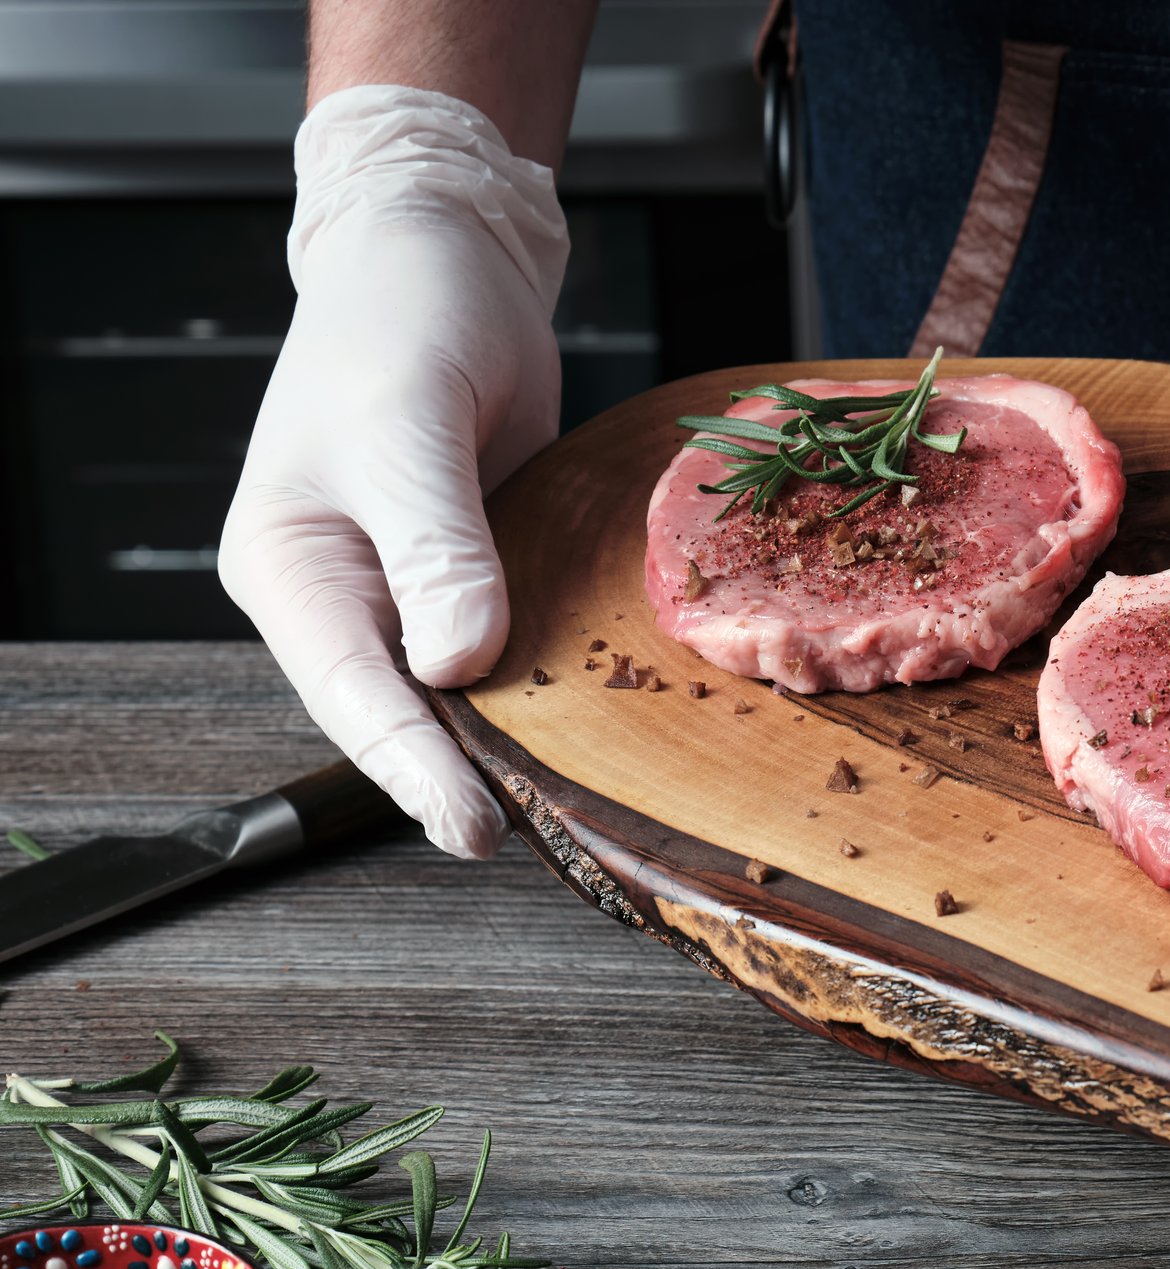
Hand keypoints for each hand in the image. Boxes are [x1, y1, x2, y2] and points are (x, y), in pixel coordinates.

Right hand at [220, 86, 569, 858]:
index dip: (415, 769)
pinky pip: (515, 645)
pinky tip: (606, 721)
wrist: (449, 260)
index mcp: (292, 570)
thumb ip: (436, 545)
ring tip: (574, 805)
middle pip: (406, 712)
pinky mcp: (482, 575)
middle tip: (538, 836)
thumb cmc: (401, 319)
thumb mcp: (408, 423)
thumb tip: (457, 661)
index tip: (474, 827)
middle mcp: (348, 597)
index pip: (355, 695)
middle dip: (466, 775)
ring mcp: (416, 592)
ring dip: (516, 739)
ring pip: (465, 690)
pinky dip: (554, 680)